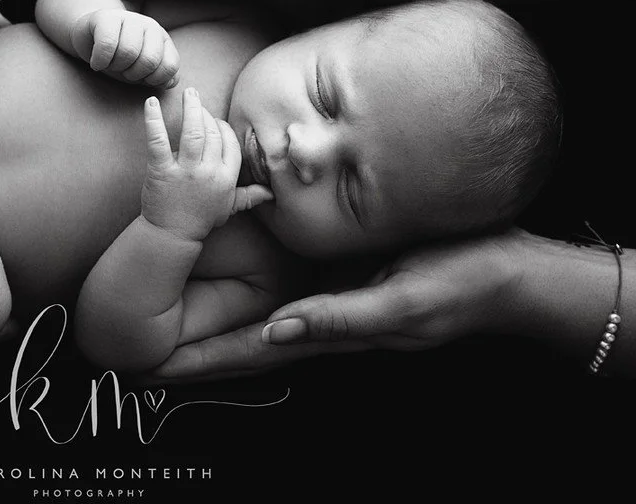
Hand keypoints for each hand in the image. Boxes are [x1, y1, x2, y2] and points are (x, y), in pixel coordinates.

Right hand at [72, 9, 179, 87]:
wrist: (90, 38)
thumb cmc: (119, 57)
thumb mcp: (142, 71)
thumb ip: (161, 77)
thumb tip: (169, 83)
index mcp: (163, 40)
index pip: (170, 66)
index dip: (153, 80)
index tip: (140, 77)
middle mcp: (150, 26)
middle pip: (149, 61)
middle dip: (133, 74)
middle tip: (123, 70)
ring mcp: (129, 18)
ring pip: (128, 52)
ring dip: (115, 67)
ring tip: (110, 64)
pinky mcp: (105, 17)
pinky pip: (107, 45)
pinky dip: (100, 61)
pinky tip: (97, 63)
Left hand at [141, 89, 271, 241]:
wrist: (172, 235)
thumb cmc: (200, 220)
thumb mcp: (228, 208)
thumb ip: (249, 196)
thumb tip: (270, 193)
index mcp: (227, 178)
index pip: (231, 143)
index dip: (223, 128)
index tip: (215, 120)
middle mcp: (209, 172)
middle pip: (213, 133)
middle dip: (205, 113)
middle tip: (196, 100)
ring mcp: (186, 171)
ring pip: (192, 132)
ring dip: (191, 108)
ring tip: (188, 93)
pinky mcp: (162, 171)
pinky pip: (158, 141)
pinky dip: (153, 120)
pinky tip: (151, 103)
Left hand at [147, 230, 524, 381]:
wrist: (505, 273)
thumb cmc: (458, 284)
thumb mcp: (402, 302)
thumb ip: (341, 318)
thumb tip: (278, 331)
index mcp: (329, 332)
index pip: (250, 354)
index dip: (202, 363)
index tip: (152, 371)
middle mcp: (321, 323)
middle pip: (244, 346)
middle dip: (194, 357)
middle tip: (139, 360)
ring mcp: (331, 304)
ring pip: (258, 325)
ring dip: (214, 336)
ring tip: (169, 339)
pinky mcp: (342, 281)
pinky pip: (282, 299)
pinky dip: (248, 306)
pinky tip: (232, 300)